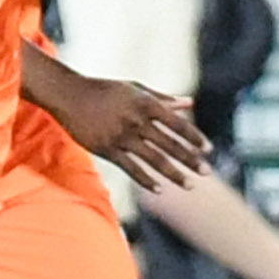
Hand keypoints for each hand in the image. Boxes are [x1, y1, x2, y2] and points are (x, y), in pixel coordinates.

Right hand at [32, 50, 210, 189]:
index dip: (194, 138)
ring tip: (190, 185)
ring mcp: (121, 137)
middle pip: (170, 144)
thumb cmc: (105, 89)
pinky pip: (131, 168)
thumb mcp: (136, 89)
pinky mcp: (107, 149)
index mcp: (146, 104)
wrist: (70, 95)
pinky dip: (146, 180)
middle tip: (207, 173)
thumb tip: (189, 103)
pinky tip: (160, 190)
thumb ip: (164, 99)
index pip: (177, 124)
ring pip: (154, 160)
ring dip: (174, 174)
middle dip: (190, 160)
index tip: (208, 150)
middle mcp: (137, 121)